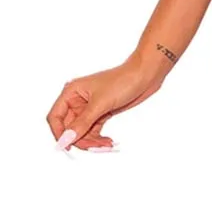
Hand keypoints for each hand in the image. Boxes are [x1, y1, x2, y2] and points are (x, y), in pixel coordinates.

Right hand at [46, 52, 164, 151]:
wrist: (145, 74)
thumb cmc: (122, 81)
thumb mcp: (100, 104)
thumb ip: (82, 123)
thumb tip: (65, 140)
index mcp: (72, 92)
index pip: (55, 117)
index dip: (59, 133)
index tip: (68, 147)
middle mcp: (78, 100)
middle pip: (69, 128)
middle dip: (80, 140)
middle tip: (95, 147)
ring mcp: (89, 108)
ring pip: (82, 132)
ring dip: (92, 141)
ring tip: (106, 145)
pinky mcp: (101, 113)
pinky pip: (93, 131)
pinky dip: (99, 138)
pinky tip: (109, 142)